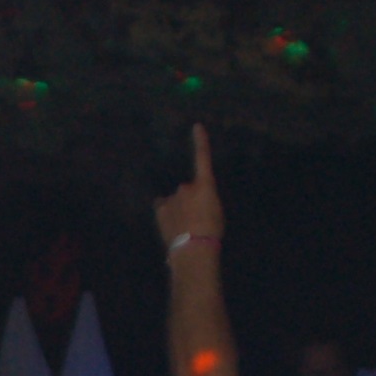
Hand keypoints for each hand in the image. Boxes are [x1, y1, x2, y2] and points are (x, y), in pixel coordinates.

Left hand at [154, 125, 224, 252]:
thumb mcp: (216, 211)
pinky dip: (166, 214)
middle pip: (186, 190)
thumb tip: (196, 202)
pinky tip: (172, 227)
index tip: (196, 126)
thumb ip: (205, 200)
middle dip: (189, 200)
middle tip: (195, 218)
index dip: (200, 142)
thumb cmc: (212, 232)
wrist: (194, 249)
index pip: (203, 158)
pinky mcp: (159, 209)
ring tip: (184, 226)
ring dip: (177, 208)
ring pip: (173, 200)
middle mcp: (186, 187)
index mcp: (205, 186)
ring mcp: (170, 197)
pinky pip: (163, 208)